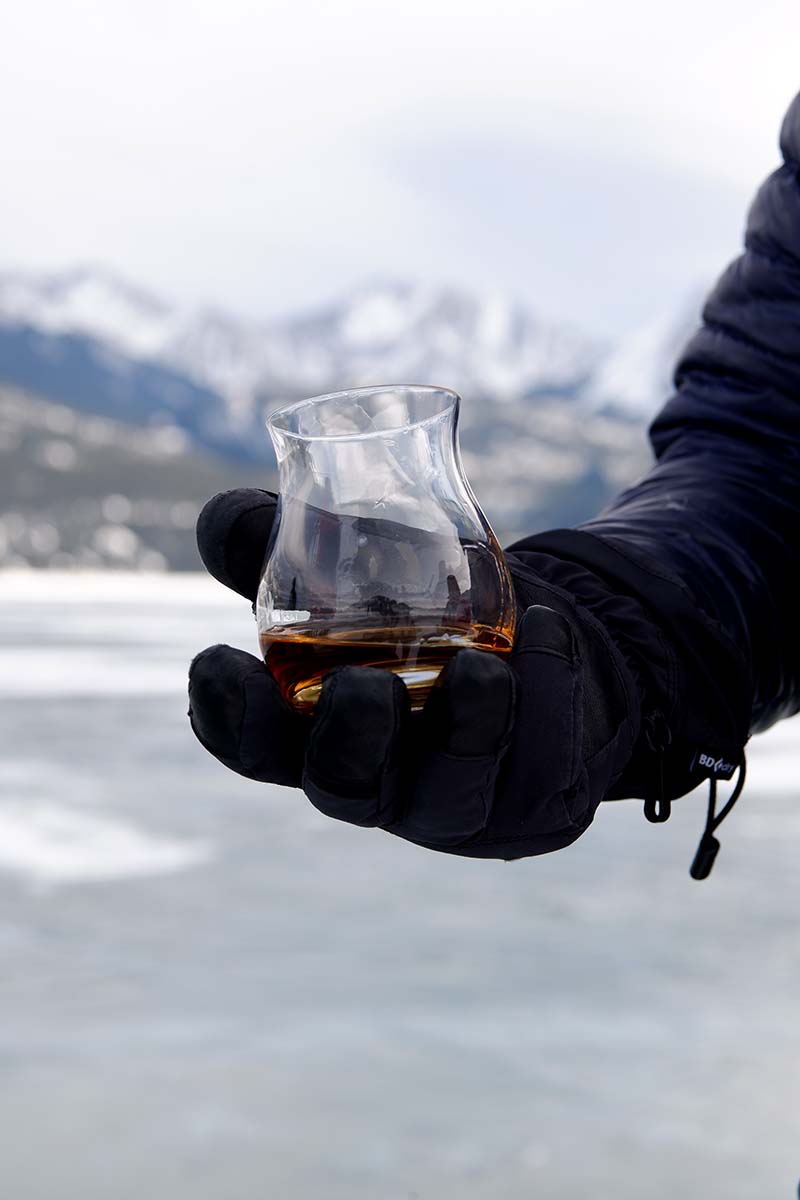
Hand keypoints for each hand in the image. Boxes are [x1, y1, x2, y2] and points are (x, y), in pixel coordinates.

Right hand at [188, 490, 642, 858]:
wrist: (538, 645)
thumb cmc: (424, 615)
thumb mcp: (357, 570)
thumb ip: (286, 541)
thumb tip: (220, 513)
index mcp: (319, 734)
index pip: (257, 748)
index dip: (229, 719)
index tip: (215, 659)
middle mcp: (382, 780)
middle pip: (346, 789)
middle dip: (349, 744)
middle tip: (361, 686)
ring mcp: (459, 803)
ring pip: (451, 796)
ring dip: (467, 730)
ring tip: (481, 665)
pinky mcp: (535, 804)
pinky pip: (542, 768)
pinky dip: (548, 693)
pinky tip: (547, 628)